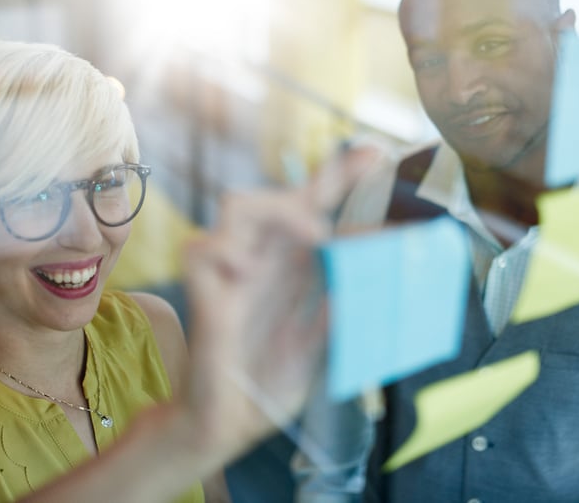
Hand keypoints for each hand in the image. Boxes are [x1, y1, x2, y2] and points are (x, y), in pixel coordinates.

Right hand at [181, 148, 379, 454]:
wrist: (226, 426)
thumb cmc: (268, 386)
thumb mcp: (320, 350)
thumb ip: (342, 318)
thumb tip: (374, 284)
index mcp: (292, 268)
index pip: (314, 208)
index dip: (340, 176)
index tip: (376, 153)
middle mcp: (262, 260)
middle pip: (278, 194)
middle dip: (313, 188)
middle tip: (333, 225)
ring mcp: (230, 271)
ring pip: (239, 204)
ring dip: (276, 211)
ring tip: (310, 237)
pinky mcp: (205, 291)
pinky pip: (202, 248)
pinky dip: (226, 252)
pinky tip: (245, 275)